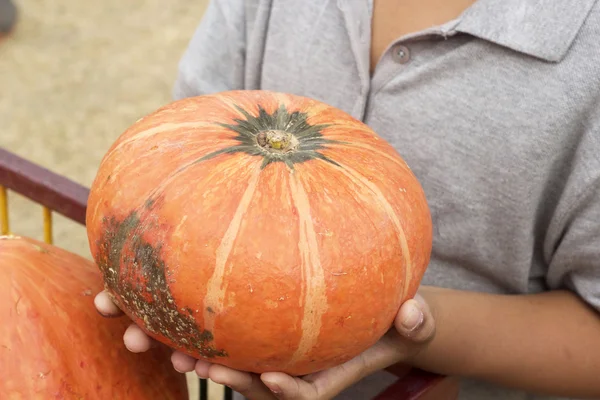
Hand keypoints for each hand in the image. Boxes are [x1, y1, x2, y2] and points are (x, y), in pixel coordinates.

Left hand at [94, 290, 435, 399]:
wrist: (382, 317)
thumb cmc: (401, 321)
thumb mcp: (415, 321)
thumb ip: (417, 321)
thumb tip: (416, 314)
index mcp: (331, 373)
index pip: (308, 393)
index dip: (288, 392)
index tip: (271, 378)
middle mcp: (300, 370)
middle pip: (259, 384)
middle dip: (228, 378)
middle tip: (194, 364)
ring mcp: (282, 354)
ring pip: (240, 363)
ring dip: (203, 357)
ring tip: (169, 344)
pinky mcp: (269, 335)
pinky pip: (238, 337)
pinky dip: (211, 330)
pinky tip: (182, 308)